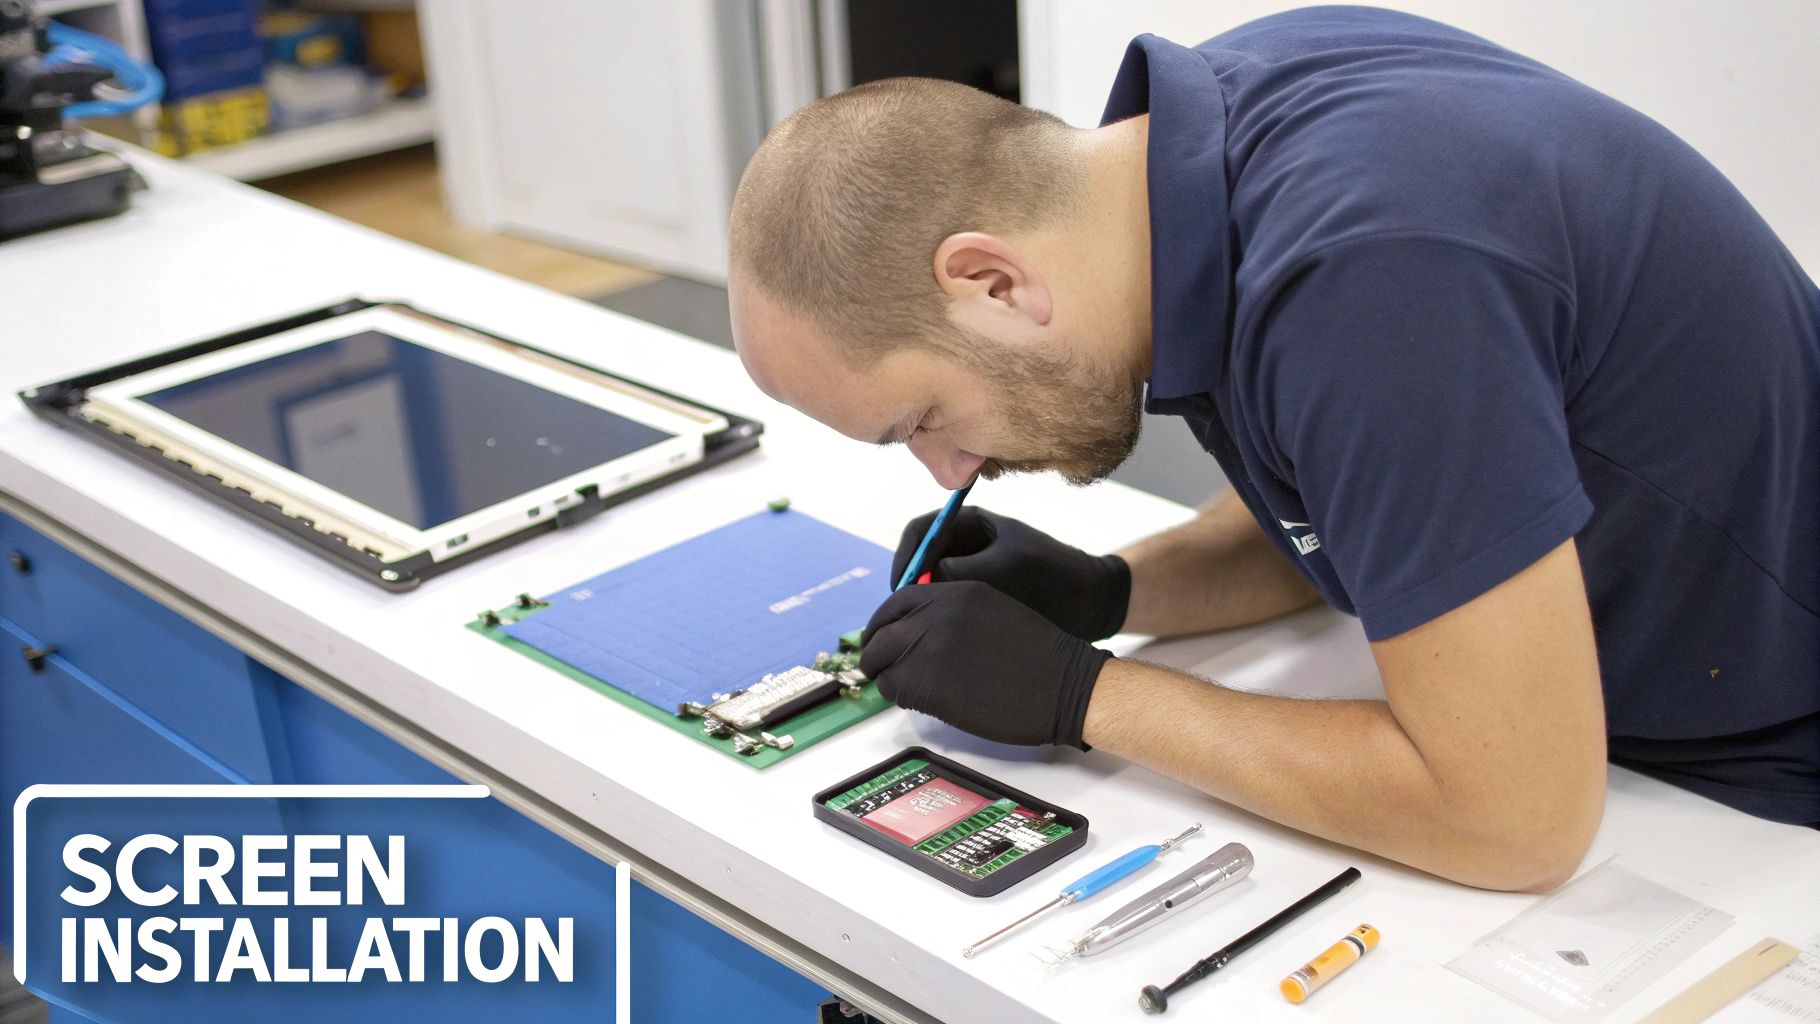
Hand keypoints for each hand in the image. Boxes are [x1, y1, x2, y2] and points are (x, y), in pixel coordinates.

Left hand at [861, 581, 1111, 748]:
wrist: (1067, 685)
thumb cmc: (1041, 657)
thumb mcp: (995, 612)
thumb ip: (957, 614)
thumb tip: (922, 634)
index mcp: (957, 592)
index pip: (898, 600)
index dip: (885, 622)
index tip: (884, 638)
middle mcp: (939, 613)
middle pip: (883, 631)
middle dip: (876, 651)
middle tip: (880, 668)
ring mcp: (931, 646)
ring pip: (882, 660)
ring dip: (887, 675)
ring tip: (904, 688)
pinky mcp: (928, 682)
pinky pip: (894, 688)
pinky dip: (898, 696)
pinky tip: (919, 701)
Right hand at [890, 508, 1130, 640]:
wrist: (1093, 602)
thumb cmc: (1053, 576)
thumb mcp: (1006, 569)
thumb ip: (962, 571)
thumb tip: (922, 583)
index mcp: (971, 524)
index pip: (920, 532)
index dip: (905, 560)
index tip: (900, 591)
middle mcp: (966, 544)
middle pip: (920, 559)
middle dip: (909, 586)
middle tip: (903, 617)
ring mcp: (971, 569)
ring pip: (932, 583)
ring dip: (923, 603)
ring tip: (919, 630)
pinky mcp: (979, 595)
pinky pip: (948, 601)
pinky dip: (939, 615)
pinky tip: (939, 637)